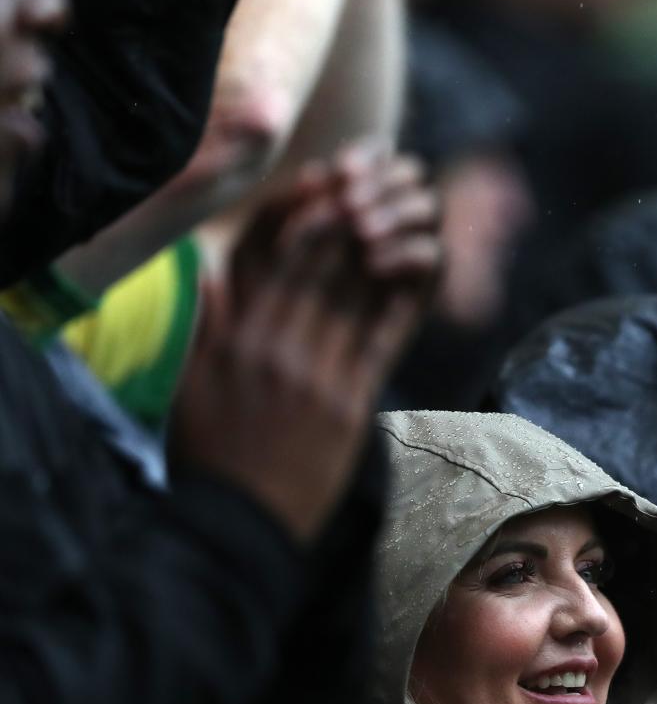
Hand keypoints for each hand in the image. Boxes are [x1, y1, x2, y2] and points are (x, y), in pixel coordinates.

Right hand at [171, 145, 441, 542]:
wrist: (236, 526)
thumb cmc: (210, 459)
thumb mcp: (189, 387)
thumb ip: (206, 326)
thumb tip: (212, 268)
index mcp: (226, 337)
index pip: (260, 254)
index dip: (294, 209)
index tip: (321, 182)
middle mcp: (269, 345)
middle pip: (312, 260)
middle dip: (344, 211)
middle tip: (373, 176)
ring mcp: (312, 374)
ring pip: (350, 289)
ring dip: (377, 240)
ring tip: (399, 205)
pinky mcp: (349, 404)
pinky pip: (381, 336)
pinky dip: (401, 297)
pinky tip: (420, 266)